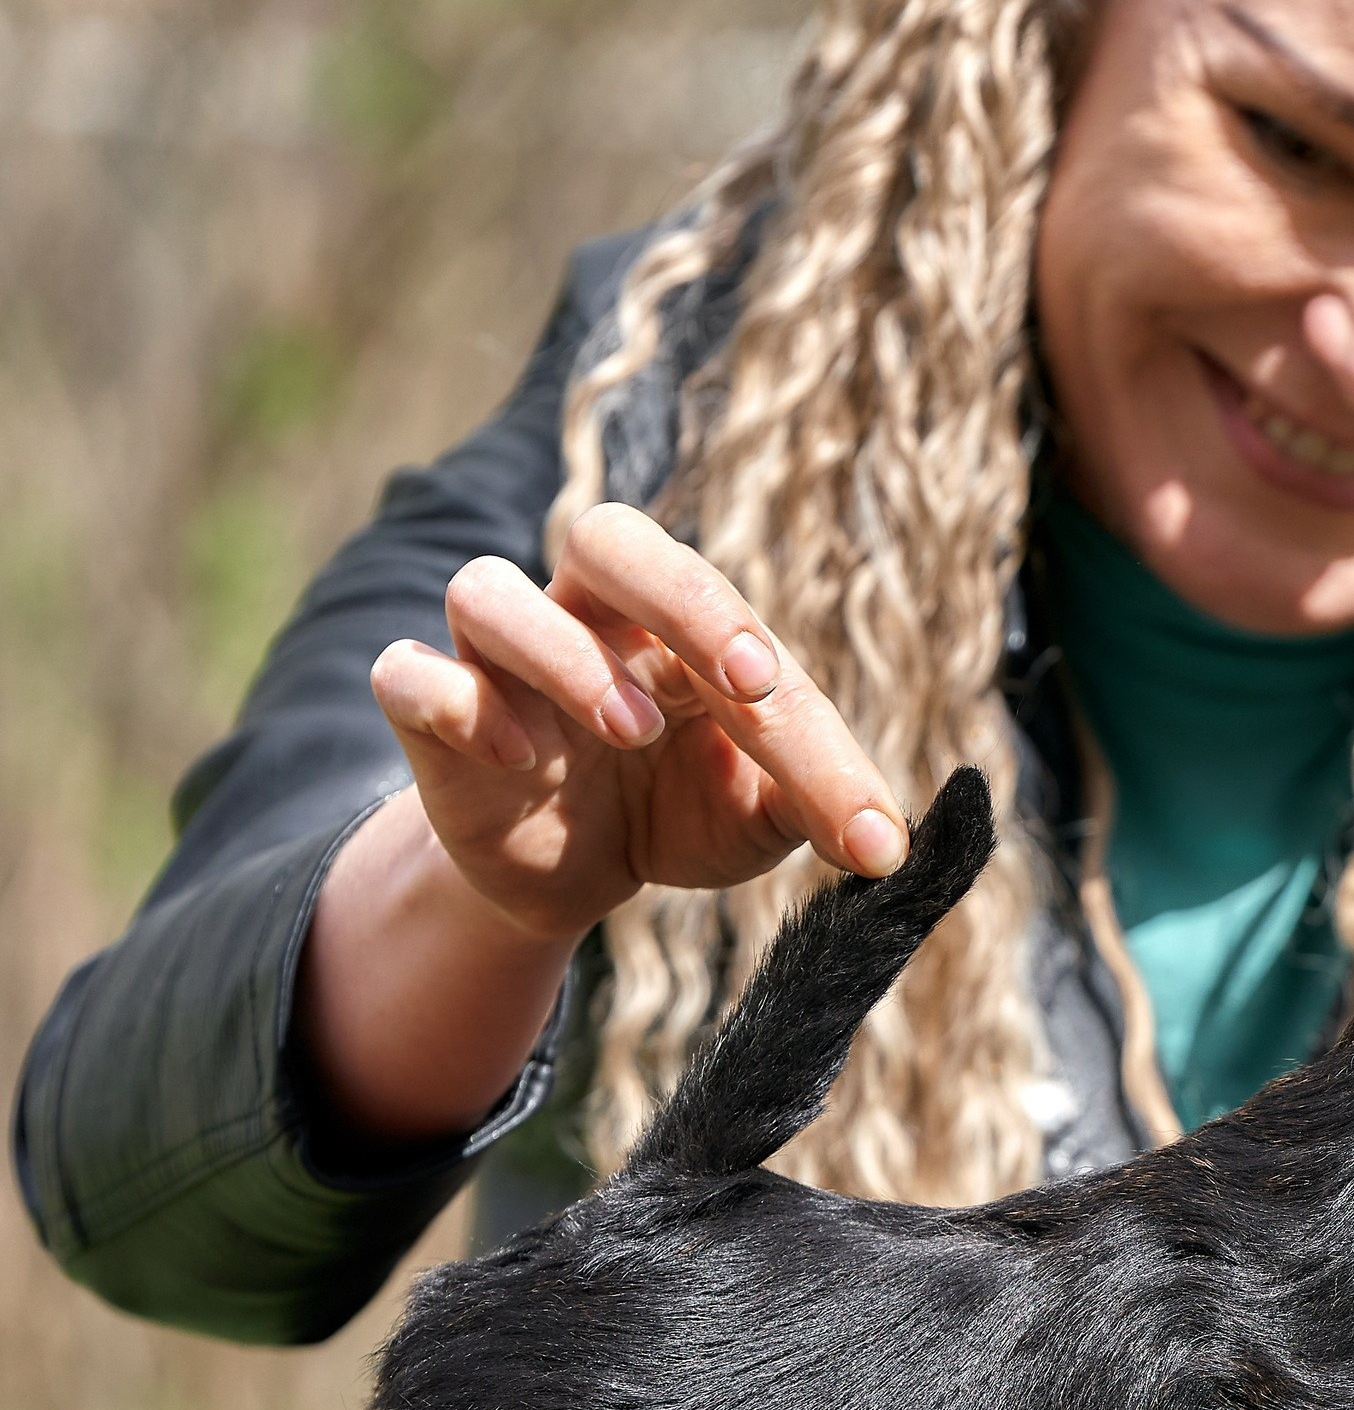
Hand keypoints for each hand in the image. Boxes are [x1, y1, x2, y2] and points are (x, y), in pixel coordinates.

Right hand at [298, 508, 917, 1145]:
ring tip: (633, 730)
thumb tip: (887, 841)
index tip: (857, 817)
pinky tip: (516, 754)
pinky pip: (410, 674)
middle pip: (607, 536)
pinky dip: (455, 702)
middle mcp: (582, 615)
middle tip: (749, 678)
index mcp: (676, 624)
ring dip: (563, 654)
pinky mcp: (429, 714)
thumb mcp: (753, 818)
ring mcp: (494, 659)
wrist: (570, 873)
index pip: (738, 633)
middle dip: (682, 598)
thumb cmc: (673, 812)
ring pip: (489, 590)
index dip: (800, 715)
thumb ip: (811, 805)